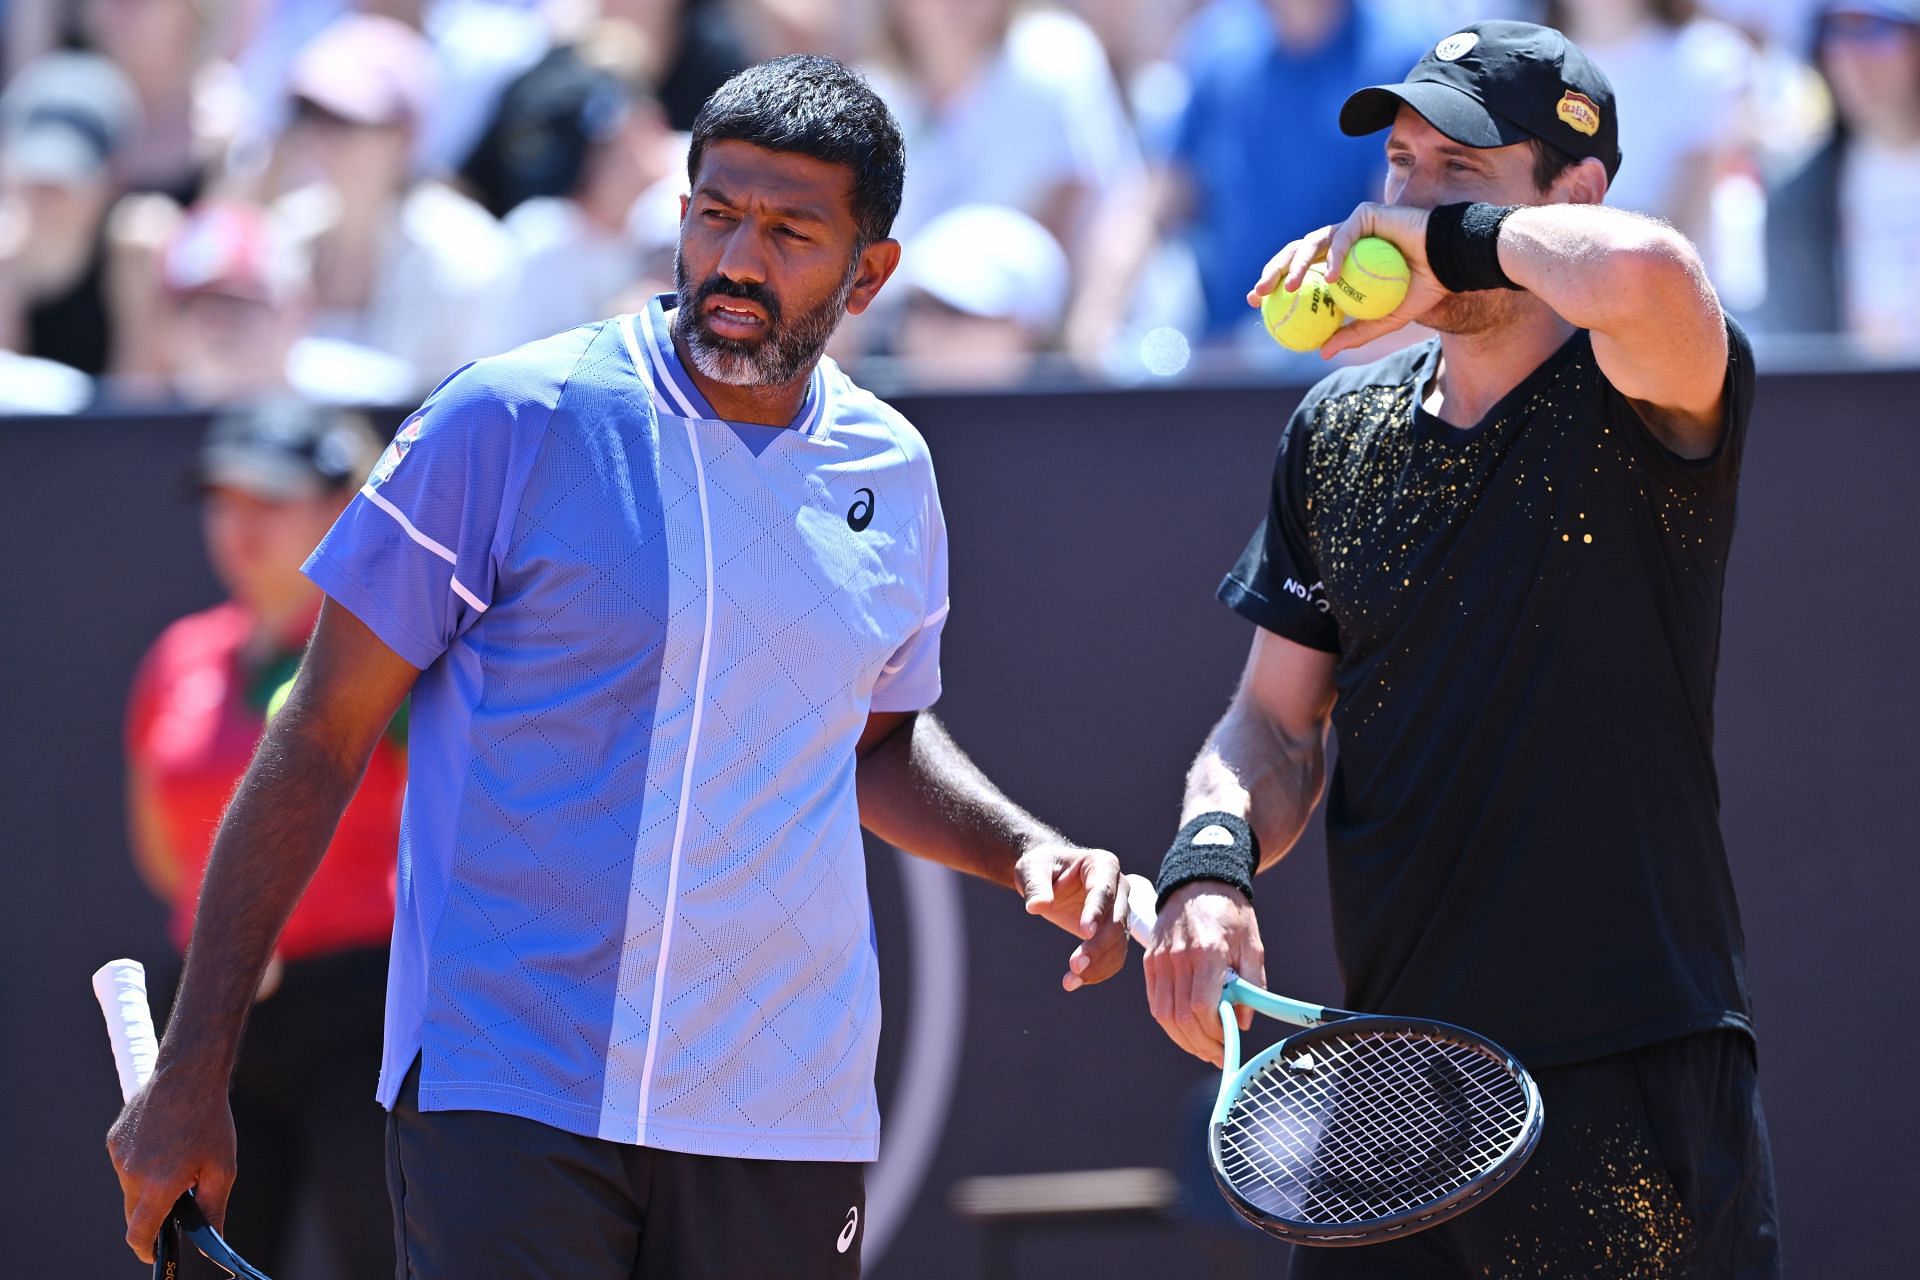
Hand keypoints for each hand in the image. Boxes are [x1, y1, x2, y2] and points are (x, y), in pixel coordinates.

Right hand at [105, 1061, 237, 1263]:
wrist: (187, 1075)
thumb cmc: (210, 1121)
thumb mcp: (222, 1169)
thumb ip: (213, 1209)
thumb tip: (213, 1241)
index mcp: (158, 1185)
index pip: (139, 1233)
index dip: (145, 1249)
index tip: (153, 1253)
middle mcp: (132, 1173)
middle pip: (135, 1212)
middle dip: (153, 1215)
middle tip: (177, 1200)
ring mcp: (120, 1156)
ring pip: (131, 1186)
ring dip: (148, 1184)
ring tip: (177, 1158)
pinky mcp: (114, 1139)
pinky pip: (126, 1163)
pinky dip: (141, 1162)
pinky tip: (163, 1141)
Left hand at [1014, 843, 1129, 991]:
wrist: (1048, 877)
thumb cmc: (1041, 867)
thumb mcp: (1032, 869)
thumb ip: (1036, 886)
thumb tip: (1036, 906)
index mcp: (1103, 865)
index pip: (1103, 890)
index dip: (1095, 911)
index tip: (1084, 931)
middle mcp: (1119, 888)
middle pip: (1115, 921)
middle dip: (1097, 946)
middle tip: (1074, 966)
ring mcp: (1119, 911)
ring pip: (1118, 943)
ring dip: (1098, 965)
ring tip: (1071, 981)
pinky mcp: (1114, 932)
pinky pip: (1114, 956)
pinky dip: (1098, 971)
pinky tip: (1077, 981)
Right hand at [1142, 880, 1264, 1066]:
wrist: (1198, 882)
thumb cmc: (1230, 914)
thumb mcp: (1253, 946)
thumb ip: (1252, 986)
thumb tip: (1242, 1022)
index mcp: (1206, 953)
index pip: (1201, 1008)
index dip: (1215, 1034)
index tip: (1229, 1044)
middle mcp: (1178, 957)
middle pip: (1180, 1018)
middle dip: (1201, 1045)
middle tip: (1219, 1055)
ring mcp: (1160, 959)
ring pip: (1163, 1015)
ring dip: (1184, 1039)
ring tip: (1203, 1048)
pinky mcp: (1150, 961)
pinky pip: (1155, 1002)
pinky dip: (1169, 1023)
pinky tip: (1185, 1031)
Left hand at [1247, 202, 1447, 359]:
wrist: (1449, 264)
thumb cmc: (1419, 289)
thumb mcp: (1383, 320)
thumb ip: (1353, 333)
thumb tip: (1320, 353)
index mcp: (1338, 263)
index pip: (1298, 271)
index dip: (1274, 283)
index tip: (1256, 304)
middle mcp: (1340, 243)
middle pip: (1296, 253)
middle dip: (1272, 271)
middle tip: (1261, 294)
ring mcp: (1351, 226)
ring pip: (1313, 242)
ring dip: (1297, 265)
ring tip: (1289, 288)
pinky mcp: (1366, 214)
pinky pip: (1344, 236)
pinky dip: (1336, 256)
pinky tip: (1332, 278)